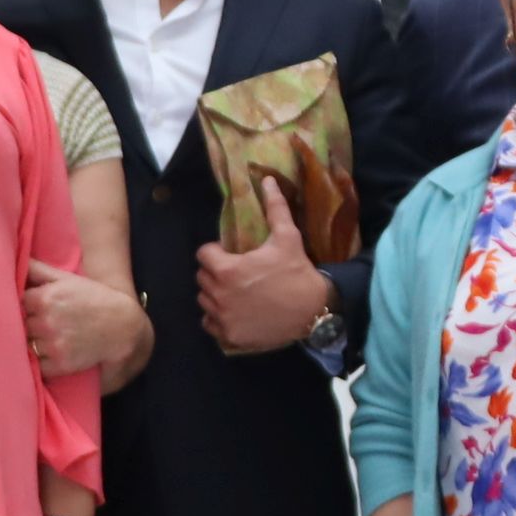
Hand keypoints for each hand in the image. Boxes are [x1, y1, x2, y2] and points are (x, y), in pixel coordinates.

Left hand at [24, 259, 150, 378]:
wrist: (123, 327)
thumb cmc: (95, 299)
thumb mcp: (68, 279)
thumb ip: (39, 270)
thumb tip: (20, 261)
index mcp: (45, 298)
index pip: (19, 303)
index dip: (28, 306)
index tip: (37, 308)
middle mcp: (46, 322)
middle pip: (22, 325)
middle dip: (32, 324)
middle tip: (47, 323)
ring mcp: (53, 344)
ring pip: (28, 345)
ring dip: (37, 343)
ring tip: (52, 337)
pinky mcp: (60, 364)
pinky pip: (39, 366)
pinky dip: (44, 362)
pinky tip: (55, 353)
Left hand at [194, 178, 331, 352]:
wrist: (313, 311)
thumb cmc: (297, 272)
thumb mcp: (287, 237)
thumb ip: (274, 208)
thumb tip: (267, 180)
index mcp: (227, 269)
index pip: (204, 255)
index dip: (217, 252)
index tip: (232, 255)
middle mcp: (219, 295)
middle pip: (202, 278)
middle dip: (215, 272)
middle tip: (237, 273)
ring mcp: (223, 318)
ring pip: (204, 300)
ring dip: (215, 294)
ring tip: (236, 292)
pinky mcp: (229, 336)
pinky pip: (210, 324)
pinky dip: (218, 318)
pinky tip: (236, 312)